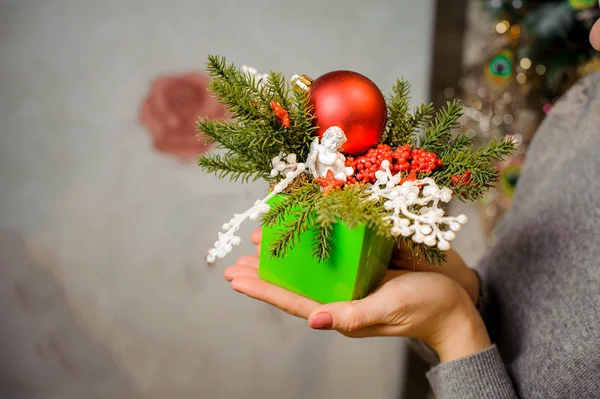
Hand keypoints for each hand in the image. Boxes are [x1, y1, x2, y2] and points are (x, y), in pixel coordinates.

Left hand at [225, 230, 490, 361]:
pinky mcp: (367, 260)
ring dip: (286, 253)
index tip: (235, 277)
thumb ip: (352, 316)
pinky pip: (336, 249)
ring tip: (262, 240)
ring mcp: (354, 275)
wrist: (457, 300)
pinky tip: (307, 226)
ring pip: (311, 265)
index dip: (262, 289)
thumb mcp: (387, 311)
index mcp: (341, 309)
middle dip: (267, 271)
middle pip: (296, 282)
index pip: (292, 300)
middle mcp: (342, 292)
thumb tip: (313, 320)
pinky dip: (317, 238)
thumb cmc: (424, 309)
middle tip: (239, 258)